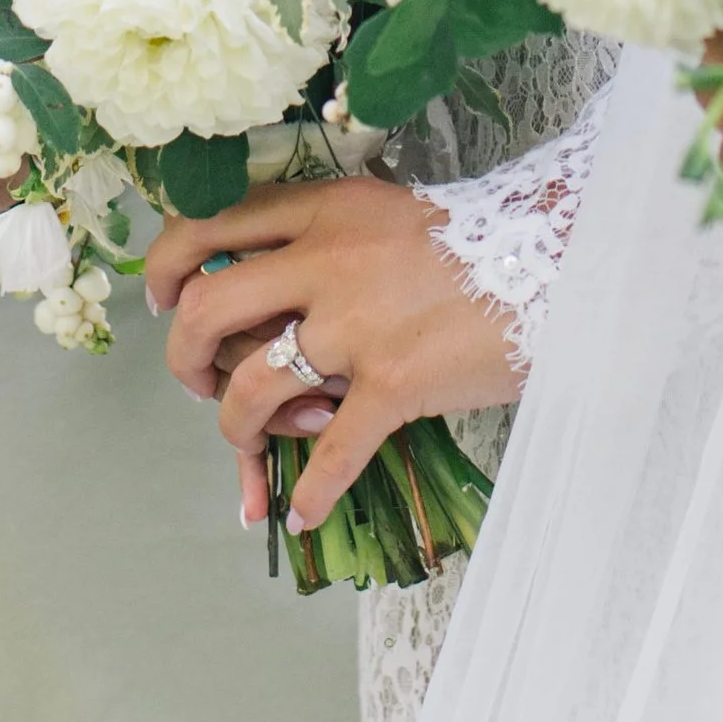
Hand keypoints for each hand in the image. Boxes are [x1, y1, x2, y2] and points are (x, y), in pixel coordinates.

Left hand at [147, 178, 520, 533]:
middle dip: (185, 359)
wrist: (557, 258)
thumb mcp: (382, 211)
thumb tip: (260, 291)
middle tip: (198, 382)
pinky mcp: (395, 383)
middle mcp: (327, 259)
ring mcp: (358, 324)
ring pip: (253, 388)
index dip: (168, 269)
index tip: (165, 300)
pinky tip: (302, 513)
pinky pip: (331, 453)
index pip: (208, 227)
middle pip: (207, 310)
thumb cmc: (473, 238)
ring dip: (237, 430)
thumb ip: (322, 238)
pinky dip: (308, 493)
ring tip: (253, 447)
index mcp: (322, 209)